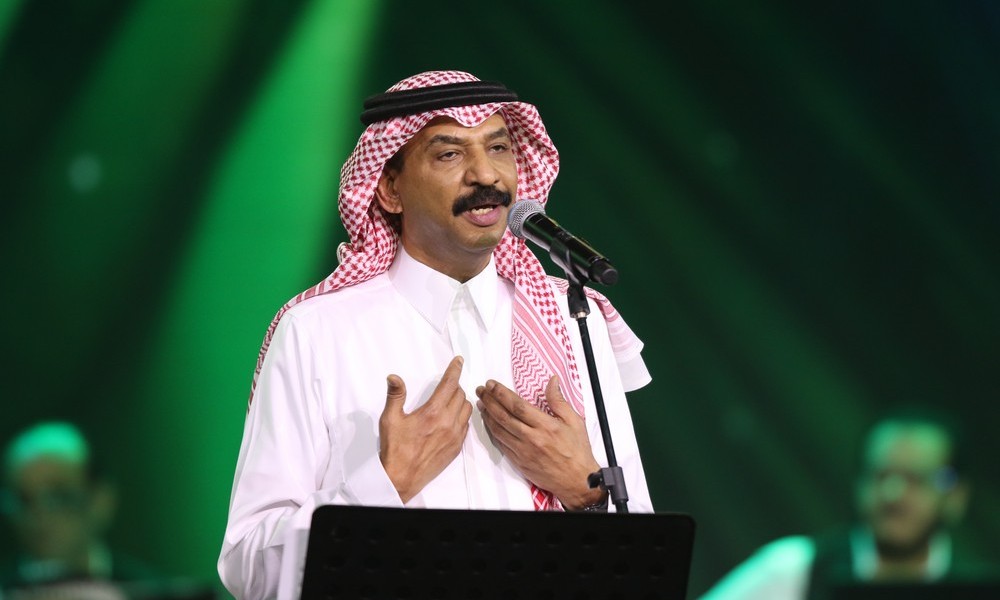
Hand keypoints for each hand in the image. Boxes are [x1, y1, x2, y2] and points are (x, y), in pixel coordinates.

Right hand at [379, 356, 472, 502]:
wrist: (401, 478)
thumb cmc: (395, 449)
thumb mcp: (390, 419)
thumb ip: (395, 395)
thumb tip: (394, 378)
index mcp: (432, 412)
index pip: (449, 384)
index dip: (455, 370)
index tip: (458, 361)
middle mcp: (448, 423)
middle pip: (460, 395)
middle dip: (454, 386)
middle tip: (446, 386)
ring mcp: (454, 436)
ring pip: (467, 409)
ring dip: (460, 401)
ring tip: (449, 401)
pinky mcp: (456, 447)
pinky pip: (466, 426)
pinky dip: (461, 418)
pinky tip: (451, 419)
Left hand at [476, 375, 604, 509]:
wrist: (576, 480)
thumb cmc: (577, 451)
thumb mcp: (574, 421)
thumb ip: (559, 400)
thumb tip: (552, 381)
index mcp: (546, 425)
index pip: (517, 405)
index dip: (501, 393)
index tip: (491, 384)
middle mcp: (532, 438)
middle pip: (504, 416)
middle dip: (489, 400)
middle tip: (481, 390)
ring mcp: (523, 451)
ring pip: (499, 430)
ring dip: (487, 415)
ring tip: (481, 403)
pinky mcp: (519, 462)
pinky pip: (501, 444)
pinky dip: (492, 431)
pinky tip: (489, 423)